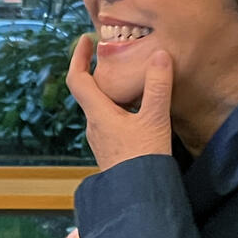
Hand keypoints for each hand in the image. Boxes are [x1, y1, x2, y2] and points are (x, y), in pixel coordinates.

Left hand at [65, 35, 173, 170]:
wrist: (139, 197)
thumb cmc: (143, 159)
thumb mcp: (155, 120)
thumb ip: (158, 87)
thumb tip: (160, 55)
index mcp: (98, 114)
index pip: (77, 79)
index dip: (78, 57)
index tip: (85, 39)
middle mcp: (94, 125)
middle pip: (89, 91)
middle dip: (97, 69)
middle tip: (111, 53)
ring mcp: (101, 139)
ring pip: (100, 106)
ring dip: (109, 88)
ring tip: (127, 75)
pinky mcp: (111, 149)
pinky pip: (110, 119)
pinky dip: (118, 104)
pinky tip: (136, 106)